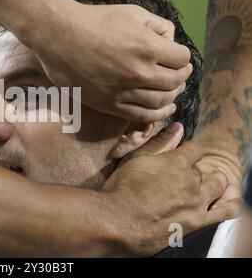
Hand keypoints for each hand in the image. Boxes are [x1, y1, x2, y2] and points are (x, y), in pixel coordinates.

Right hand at [30, 3, 192, 122]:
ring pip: (162, 100)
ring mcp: (124, 91)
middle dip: (182, 76)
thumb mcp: (132, 12)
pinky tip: (164, 109)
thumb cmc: (94, 21)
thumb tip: (170, 42)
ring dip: (172, 95)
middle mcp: (139, 72)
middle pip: (175, 81)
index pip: (182, 59)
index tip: (179, 57)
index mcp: (147, 47)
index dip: (183, 57)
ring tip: (172, 90)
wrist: (59, 37)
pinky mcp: (110, 104)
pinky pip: (143, 116)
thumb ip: (158, 26)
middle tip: (180, 73)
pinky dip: (158, 114)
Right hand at [103, 123, 240, 255]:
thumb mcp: (135, 159)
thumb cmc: (121, 188)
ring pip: (218, 185)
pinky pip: (227, 211)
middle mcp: (191, 180)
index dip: (189, 150)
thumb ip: (159, 143)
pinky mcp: (198, 221)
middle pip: (203, 169)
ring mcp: (197, 202)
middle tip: (179, 177)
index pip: (195, 148)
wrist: (117, 221)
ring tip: (202, 185)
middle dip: (194, 170)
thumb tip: (179, 127)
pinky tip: (225, 200)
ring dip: (214, 182)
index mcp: (176, 161)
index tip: (182, 155)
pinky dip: (231, 203)